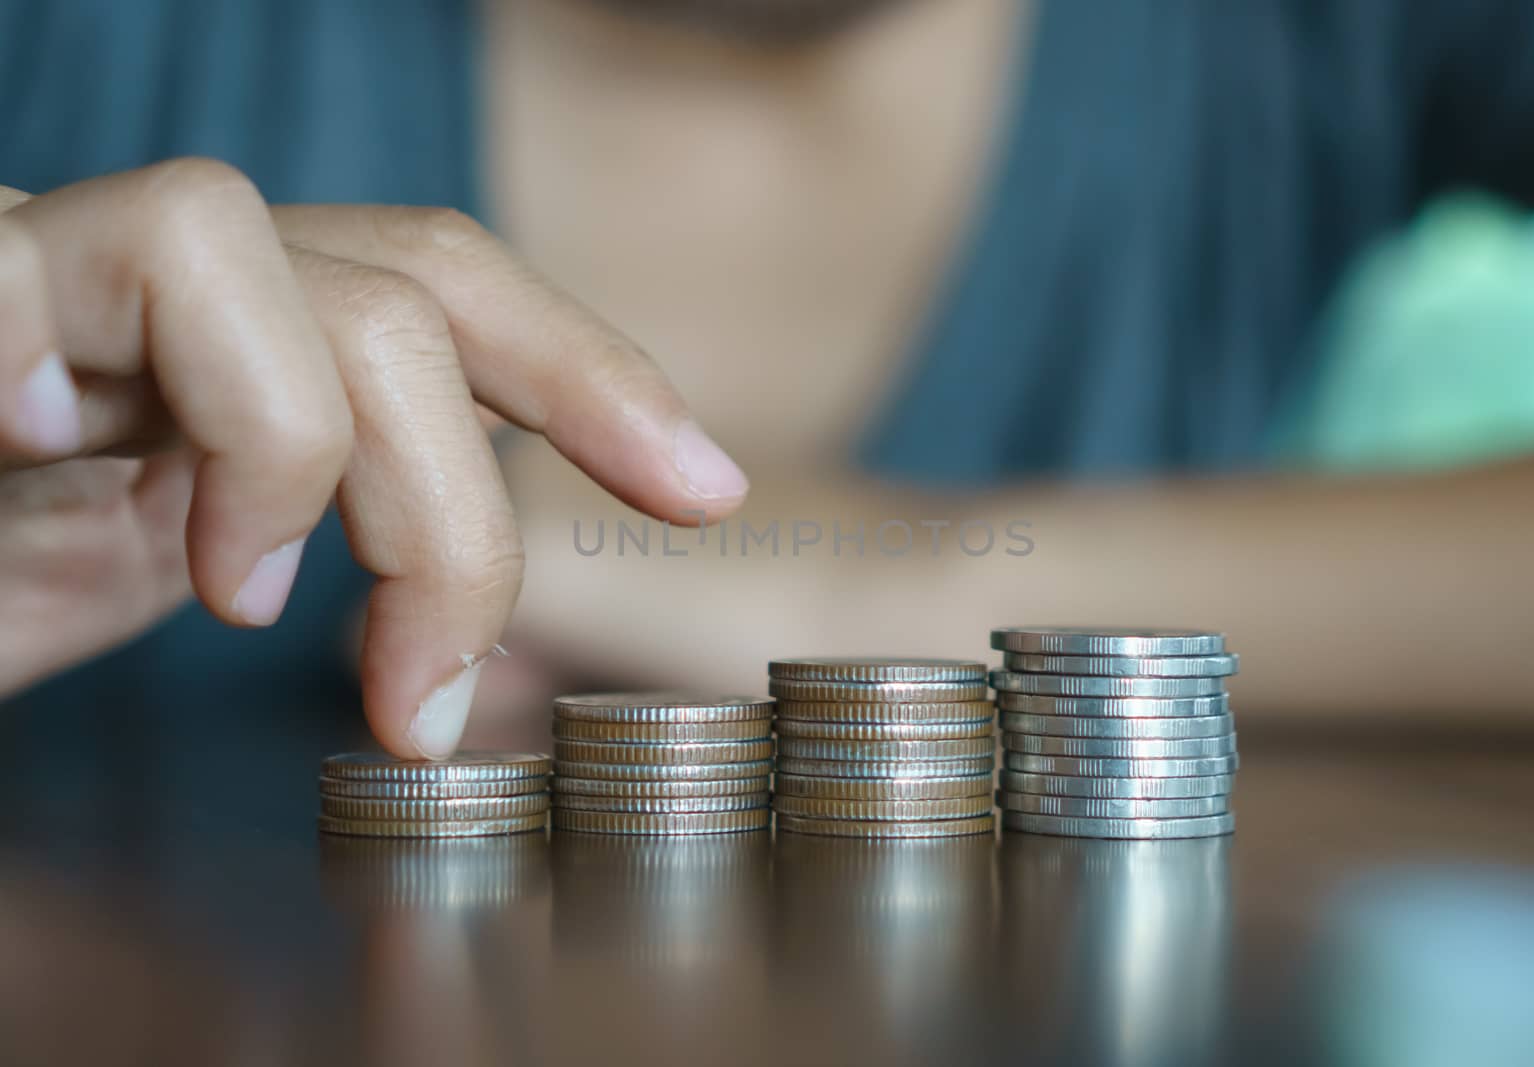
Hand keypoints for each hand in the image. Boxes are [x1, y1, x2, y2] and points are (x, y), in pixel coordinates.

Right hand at [0, 159, 748, 756]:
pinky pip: (119, 270)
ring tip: (230, 594)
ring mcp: (43, 259)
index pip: (441, 286)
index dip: (589, 367)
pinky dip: (184, 417)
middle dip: (466, 496)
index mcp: (229, 330)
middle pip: (406, 281)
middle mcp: (148, 272)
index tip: (705, 482)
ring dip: (310, 461)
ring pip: (276, 258)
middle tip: (430, 683)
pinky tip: (104, 509)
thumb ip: (305, 518)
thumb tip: (470, 609)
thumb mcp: (166, 555)